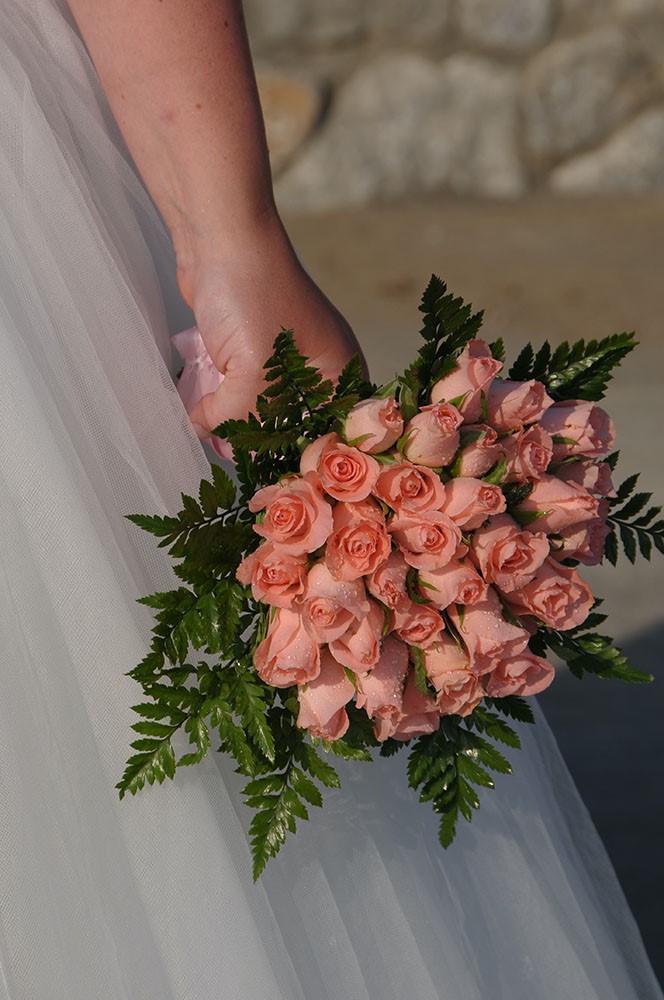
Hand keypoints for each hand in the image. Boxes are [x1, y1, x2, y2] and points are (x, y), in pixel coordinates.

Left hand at [176, 220, 365, 441]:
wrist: (218, 235)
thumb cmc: (252, 294)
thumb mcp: (252, 371)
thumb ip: (235, 416)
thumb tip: (202, 432)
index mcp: (339, 373)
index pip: (327, 434)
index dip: (297, 455)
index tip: (266, 474)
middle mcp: (315, 371)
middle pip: (288, 428)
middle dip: (256, 442)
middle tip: (227, 451)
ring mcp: (278, 361)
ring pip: (255, 411)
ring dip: (230, 422)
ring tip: (208, 427)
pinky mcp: (245, 351)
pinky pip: (232, 391)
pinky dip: (214, 400)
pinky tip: (197, 408)